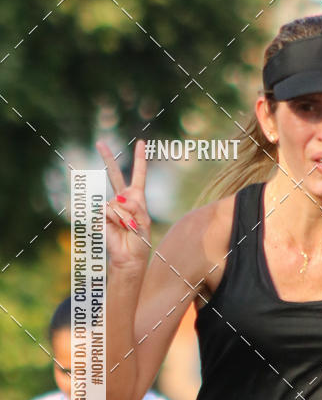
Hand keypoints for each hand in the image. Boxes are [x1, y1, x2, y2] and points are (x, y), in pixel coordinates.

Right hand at [96, 139, 150, 269]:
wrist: (128, 256)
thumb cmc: (140, 241)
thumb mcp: (144, 222)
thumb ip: (135, 207)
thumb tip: (119, 199)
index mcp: (137, 197)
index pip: (139, 175)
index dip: (139, 159)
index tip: (140, 143)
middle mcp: (122, 198)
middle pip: (114, 175)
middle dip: (107, 158)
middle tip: (99, 142)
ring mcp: (111, 205)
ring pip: (116, 202)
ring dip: (124, 217)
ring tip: (127, 228)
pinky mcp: (101, 215)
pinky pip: (108, 210)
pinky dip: (115, 219)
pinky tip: (117, 228)